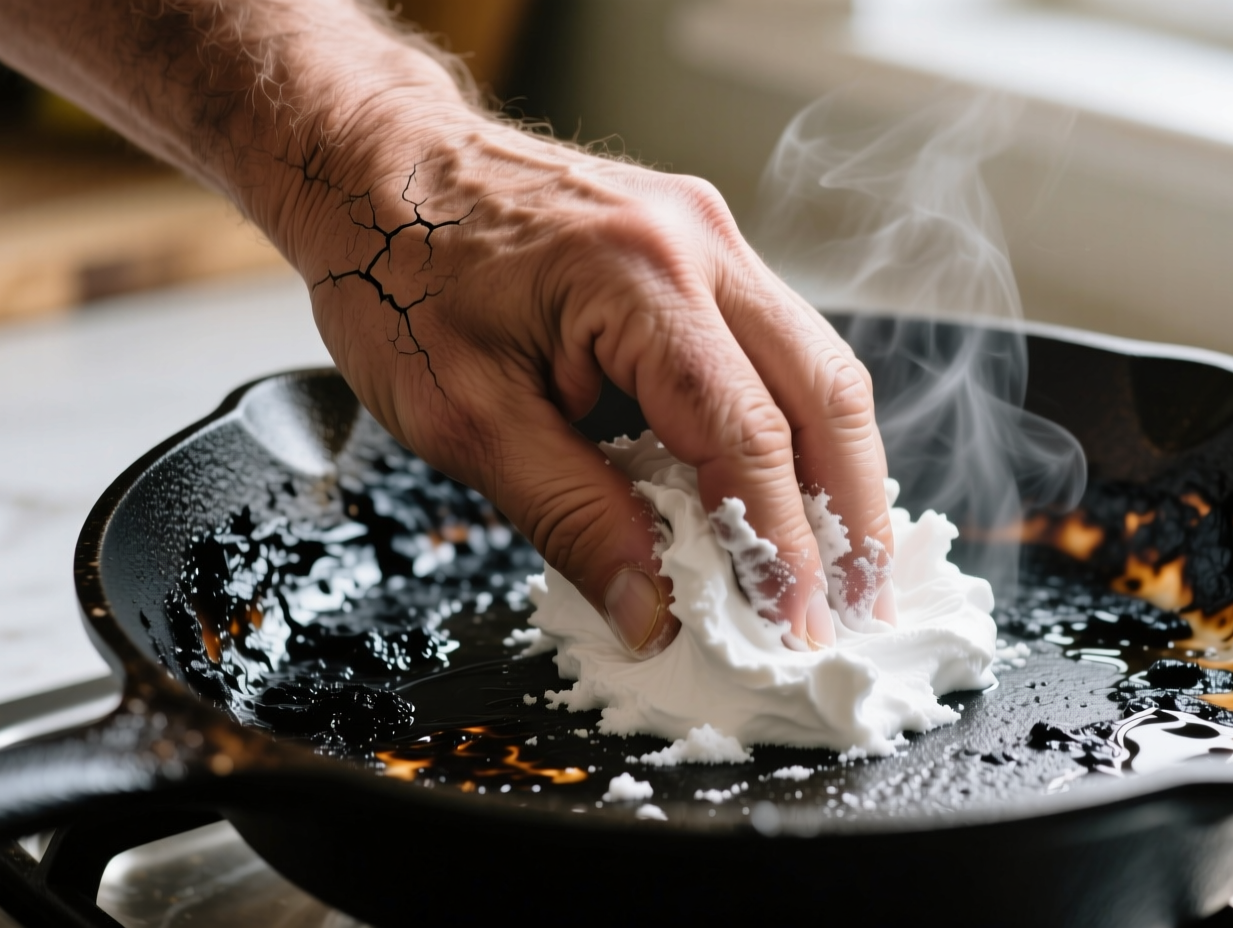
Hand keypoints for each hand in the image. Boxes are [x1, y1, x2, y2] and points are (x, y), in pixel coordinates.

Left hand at [287, 110, 895, 654]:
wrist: (373, 164)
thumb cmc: (398, 275)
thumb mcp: (463, 418)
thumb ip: (570, 517)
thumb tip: (655, 612)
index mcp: (638, 279)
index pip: (747, 432)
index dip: (781, 541)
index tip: (793, 623)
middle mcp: (699, 244)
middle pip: (827, 391)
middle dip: (854, 511)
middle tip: (859, 605)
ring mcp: (710, 235)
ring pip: (819, 363)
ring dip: (840, 470)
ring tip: (843, 563)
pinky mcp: (701, 247)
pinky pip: (778, 344)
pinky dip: (797, 426)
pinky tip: (793, 488)